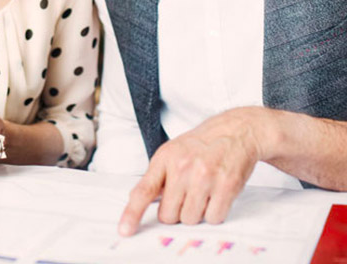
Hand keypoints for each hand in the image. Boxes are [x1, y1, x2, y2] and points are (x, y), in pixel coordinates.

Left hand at [118, 108, 265, 235]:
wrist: (234, 131)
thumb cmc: (201, 143)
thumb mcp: (172, 151)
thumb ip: (157, 176)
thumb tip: (140, 200)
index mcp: (165, 157)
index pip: (144, 190)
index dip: (133, 213)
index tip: (125, 229)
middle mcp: (182, 167)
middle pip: (168, 215)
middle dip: (175, 211)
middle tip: (186, 194)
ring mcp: (204, 177)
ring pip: (190, 219)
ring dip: (196, 212)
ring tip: (202, 192)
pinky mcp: (226, 186)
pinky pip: (213, 218)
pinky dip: (214, 212)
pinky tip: (216, 194)